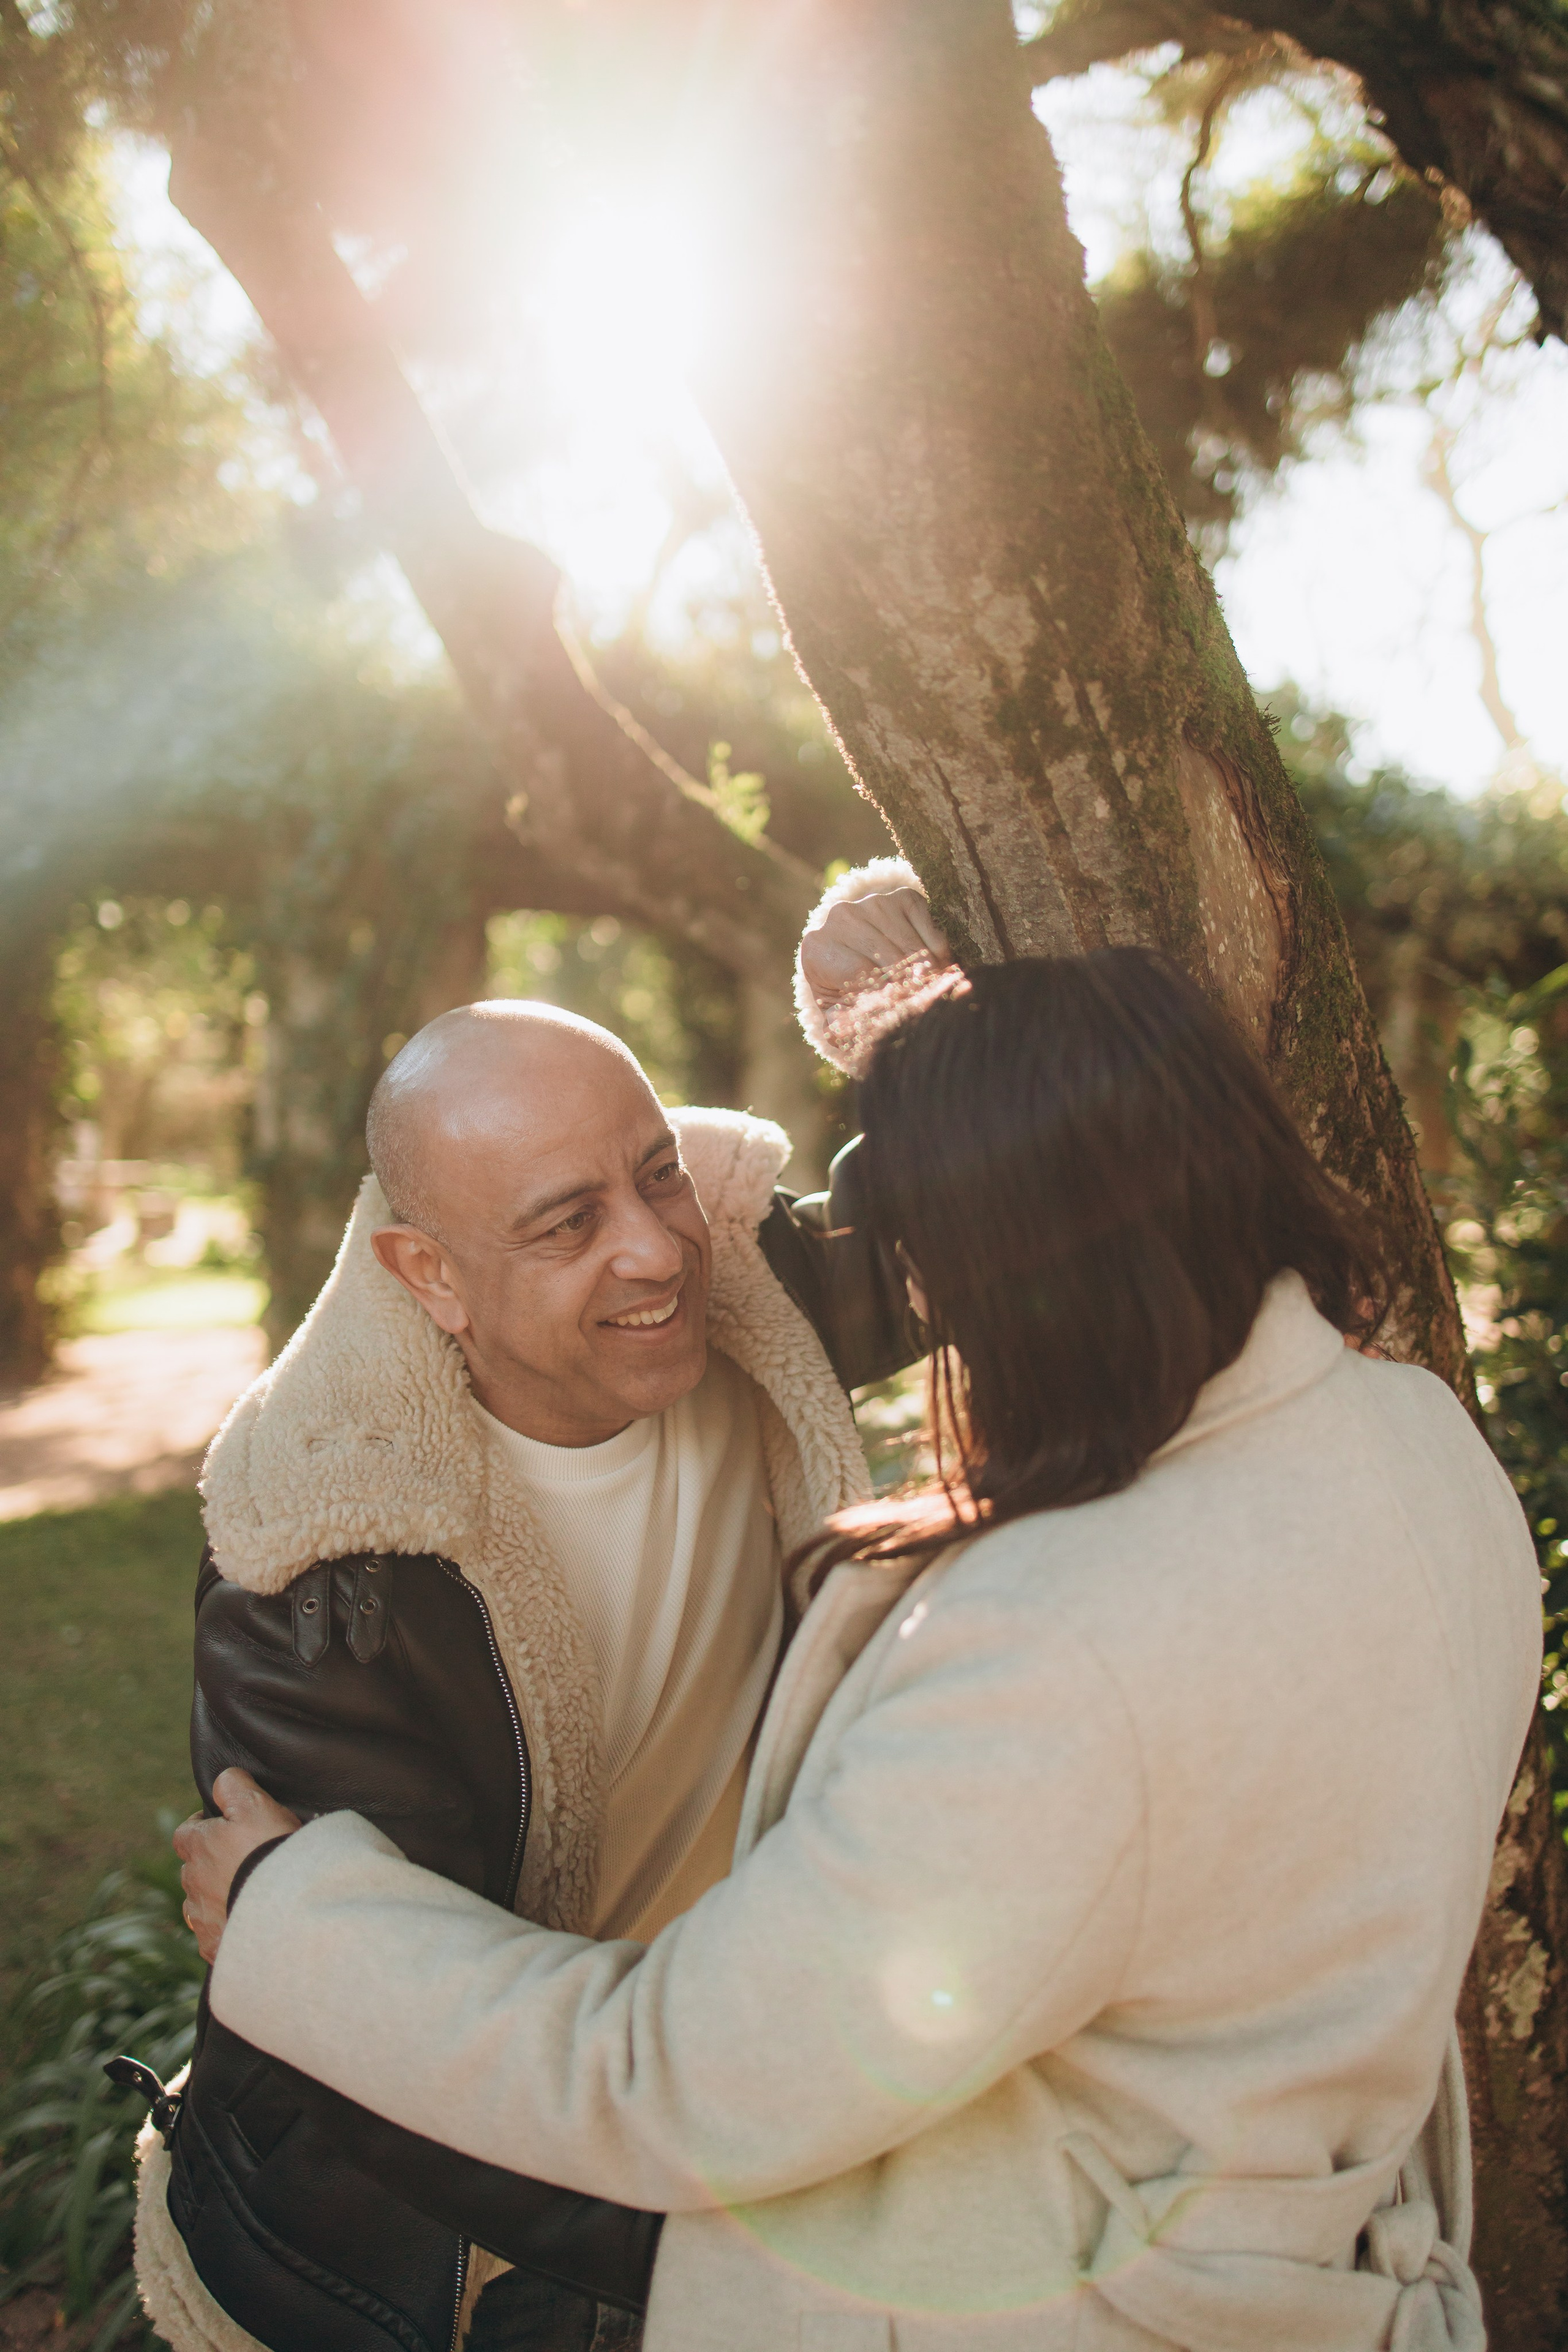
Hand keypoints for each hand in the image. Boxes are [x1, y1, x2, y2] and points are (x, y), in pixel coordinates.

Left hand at [172, 1768, 300, 1964]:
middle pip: (192, 1869)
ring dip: (214, 1897)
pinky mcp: (215, 1945)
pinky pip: (213, 1935)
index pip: (184, 1833)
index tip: (218, 1824)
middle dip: (208, 1863)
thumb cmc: (268, 1852)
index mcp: (198, 1848)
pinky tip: (245, 1924)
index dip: (199, 1826)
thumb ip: (233, 1786)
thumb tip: (222, 1778)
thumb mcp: (255, 1805)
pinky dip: (225, 1928)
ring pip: (198, 1904)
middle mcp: (192, 1884)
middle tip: (239, 1859)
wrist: (282, 1911)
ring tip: (243, 1893)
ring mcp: (201, 1918)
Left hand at [799, 886, 950, 1008]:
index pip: (861, 974)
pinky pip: (931, 931)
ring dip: (929, 973)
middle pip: (890, 959)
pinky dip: (940, 953)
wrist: (855, 944)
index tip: (902, 1012)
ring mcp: (872, 903)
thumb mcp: (836, 1006)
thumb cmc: (844, 983)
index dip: (885, 996)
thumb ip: (837, 1022)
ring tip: (932, 990)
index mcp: (818, 947)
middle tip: (925, 1005)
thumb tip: (839, 1035)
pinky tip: (934, 966)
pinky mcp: (901, 896)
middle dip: (911, 987)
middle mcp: (841, 917)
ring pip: (913, 947)